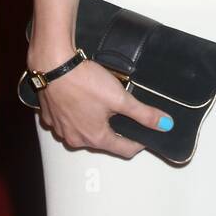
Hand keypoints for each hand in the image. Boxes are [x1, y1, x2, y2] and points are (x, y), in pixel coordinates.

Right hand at [32, 52, 173, 157]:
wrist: (54, 66)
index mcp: (95, 138)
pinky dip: (77, 114)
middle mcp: (76, 139)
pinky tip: (82, 99)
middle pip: (103, 140)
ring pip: (84, 131)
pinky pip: (68, 121)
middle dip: (116, 129)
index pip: (124, 149)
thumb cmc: (84, 82)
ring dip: (95, 122)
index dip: (139, 142)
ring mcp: (60, 129)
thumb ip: (144, 113)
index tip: (146, 135)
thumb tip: (165, 124)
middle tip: (124, 112)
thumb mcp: (120, 98)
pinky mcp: (50, 116)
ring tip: (103, 103)